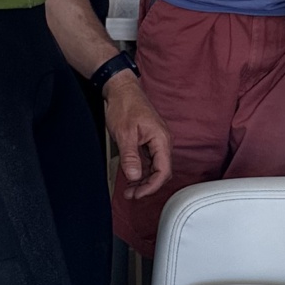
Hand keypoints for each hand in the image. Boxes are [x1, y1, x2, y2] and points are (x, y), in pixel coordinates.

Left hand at [104, 73, 171, 196]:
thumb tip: (134, 177)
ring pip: (155, 167)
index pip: (163, 170)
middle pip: (161, 171)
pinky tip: (132, 177)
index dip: (152, 186)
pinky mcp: (149, 140)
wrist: (121, 89)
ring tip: (130, 190)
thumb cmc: (125, 105)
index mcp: (161, 139)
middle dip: (147, 186)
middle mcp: (162, 141)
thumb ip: (130, 157)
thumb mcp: (124, 133)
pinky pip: (150, 160)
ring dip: (144, 180)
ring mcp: (156, 140)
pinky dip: (141, 171)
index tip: (138, 194)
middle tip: (131, 195)